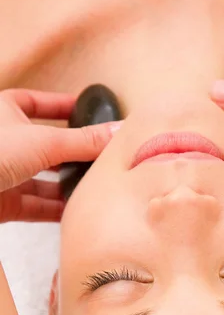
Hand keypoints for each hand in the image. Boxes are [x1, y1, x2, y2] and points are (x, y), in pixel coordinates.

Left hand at [0, 89, 120, 222]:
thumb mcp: (44, 142)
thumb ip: (84, 141)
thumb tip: (120, 131)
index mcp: (5, 112)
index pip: (40, 103)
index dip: (64, 106)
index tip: (89, 110)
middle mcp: (5, 142)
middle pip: (48, 147)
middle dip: (75, 154)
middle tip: (104, 158)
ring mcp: (4, 174)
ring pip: (44, 179)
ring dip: (69, 185)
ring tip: (99, 188)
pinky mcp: (5, 203)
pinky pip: (37, 205)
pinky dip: (58, 209)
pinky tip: (79, 211)